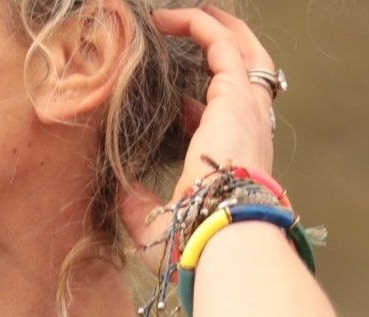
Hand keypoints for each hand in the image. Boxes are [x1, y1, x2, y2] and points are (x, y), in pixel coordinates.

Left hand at [115, 5, 282, 262]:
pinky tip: (166, 19)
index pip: (224, 122)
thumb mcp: (159, 225)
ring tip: (178, 14)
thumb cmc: (194, 241)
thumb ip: (139, 207)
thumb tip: (119, 193)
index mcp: (237, 160)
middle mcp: (248, 129)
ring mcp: (246, 108)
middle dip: (219, 45)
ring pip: (238, 47)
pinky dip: (197, 24)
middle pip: (244, 72)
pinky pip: (219, 41)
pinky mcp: (236, 93)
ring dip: (211, 25)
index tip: (176, 106)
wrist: (219, 234)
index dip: (200, 108)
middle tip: (190, 29)